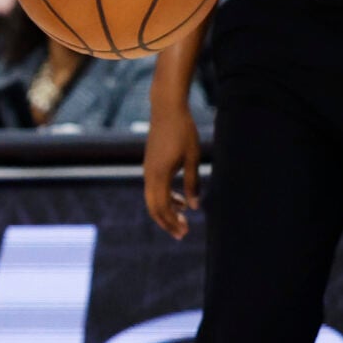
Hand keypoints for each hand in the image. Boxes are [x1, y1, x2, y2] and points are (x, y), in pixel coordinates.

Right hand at [143, 101, 202, 237]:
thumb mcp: (193, 158)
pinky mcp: (150, 164)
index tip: (185, 232)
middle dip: (167, 222)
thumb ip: (193, 183)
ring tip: (184, 218)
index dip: (172, 222)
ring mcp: (148, 169)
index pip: (162, 207)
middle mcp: (149, 174)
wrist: (166, 109)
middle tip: (182, 233)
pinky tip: (180, 199)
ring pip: (153, 198)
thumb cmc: (183, 131)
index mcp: (159, 174)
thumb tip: (194, 207)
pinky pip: (154, 188)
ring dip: (167, 210)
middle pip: (153, 207)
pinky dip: (166, 198)